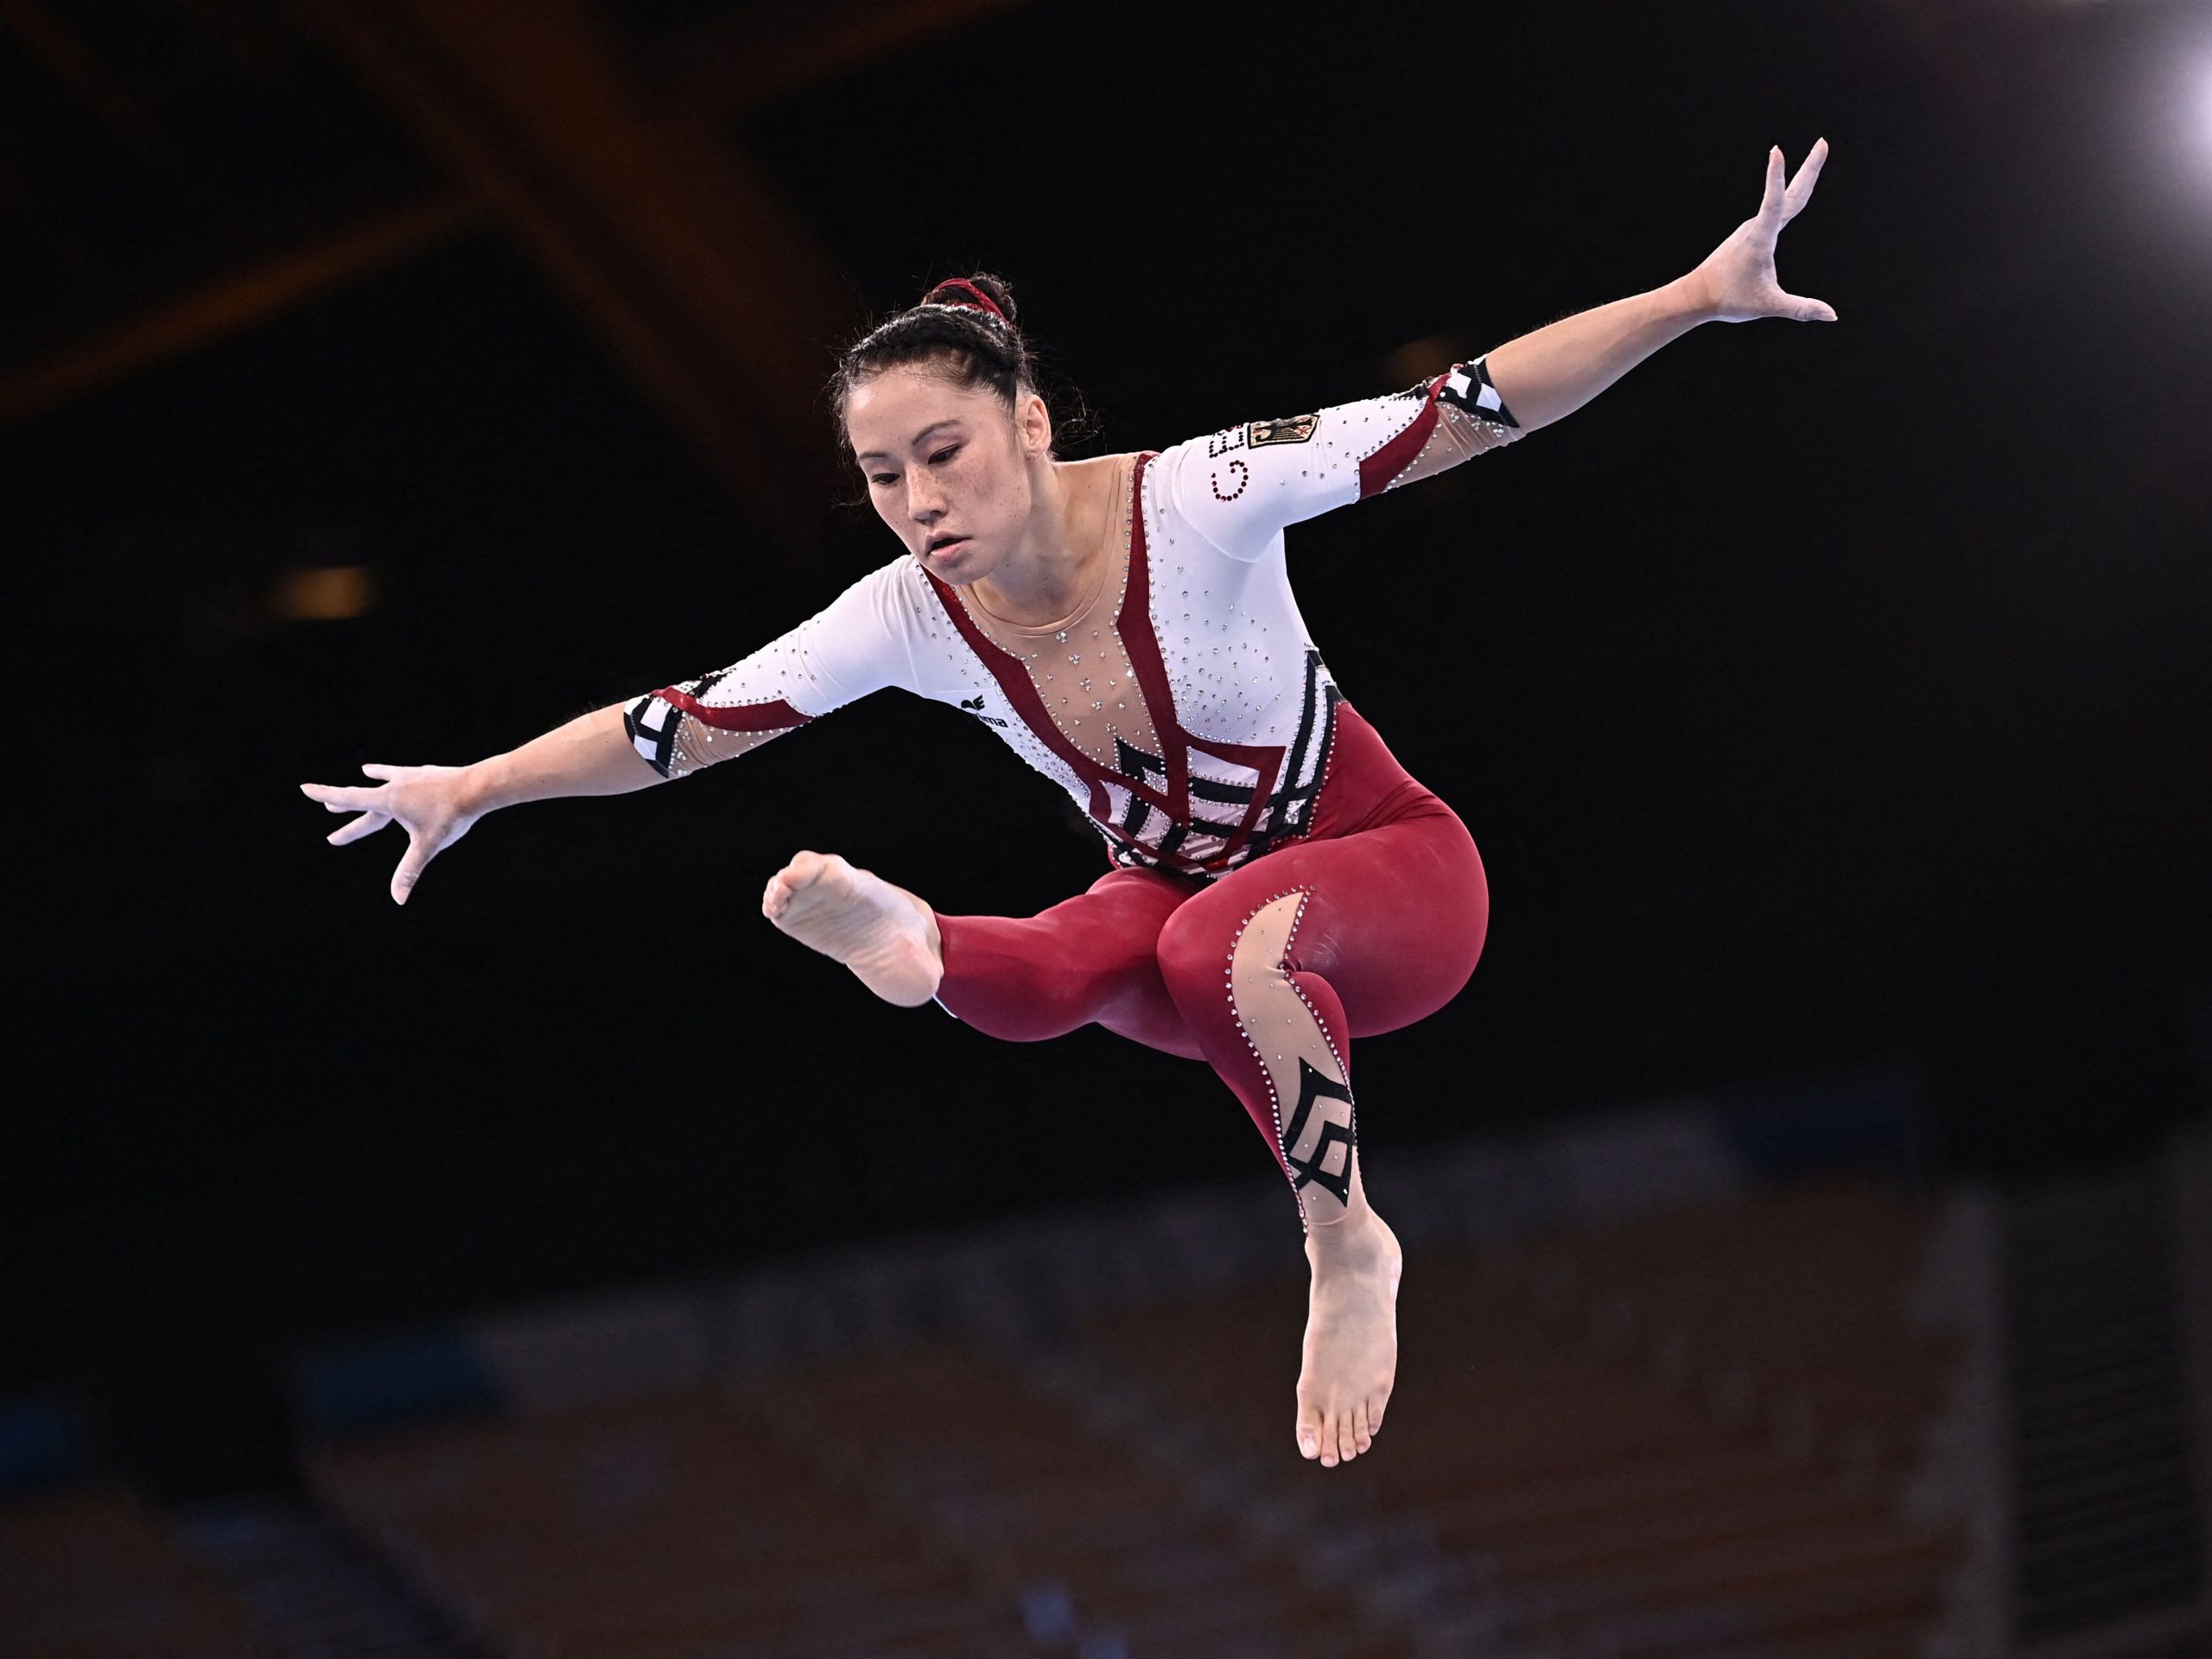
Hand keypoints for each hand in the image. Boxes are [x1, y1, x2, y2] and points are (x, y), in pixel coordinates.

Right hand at [299, 763, 482, 904]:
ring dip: (373, 781)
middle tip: (327, 808)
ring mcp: (412, 777)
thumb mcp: (428, 845)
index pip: (349, 799)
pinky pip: (408, 774)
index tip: (304, 787)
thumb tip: (398, 899)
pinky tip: (397, 770)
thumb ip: (410, 870)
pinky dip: (398, 773)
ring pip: (387, 780)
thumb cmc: (451, 816)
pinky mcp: (428, 773)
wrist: (478, 787)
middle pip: (365, 799)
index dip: (326, 794)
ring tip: (363, 773)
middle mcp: (396, 785)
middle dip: (346, 806)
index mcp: (389, 800)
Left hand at [1688, 139, 1835, 323]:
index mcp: (1760, 238)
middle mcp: (1756, 227)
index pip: (1773, 203)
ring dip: (1802, 177)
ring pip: (1783, 200)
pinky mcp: (1753, 233)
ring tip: (1818, 153)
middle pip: (1789, 193)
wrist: (1697, 296)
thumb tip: (1832, 316)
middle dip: (1809, 168)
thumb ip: (1800, 309)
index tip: (1777, 150)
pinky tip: (1796, 193)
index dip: (1776, 177)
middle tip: (1823, 142)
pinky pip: (1777, 211)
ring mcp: (1754, 228)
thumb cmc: (1729, 300)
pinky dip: (1791, 195)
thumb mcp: (1767, 305)